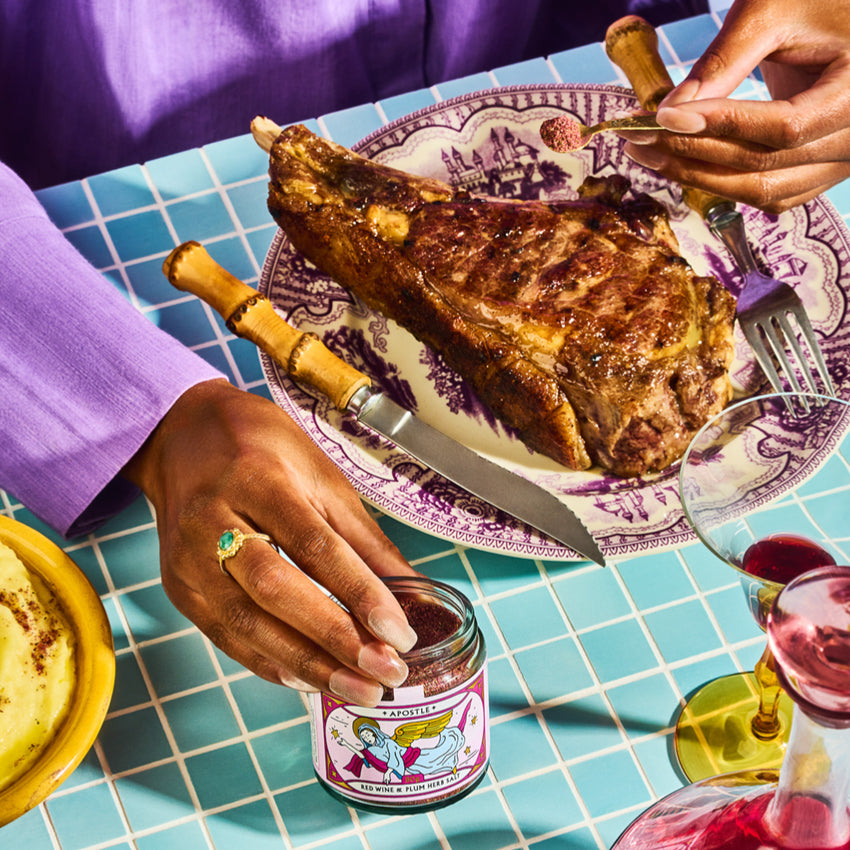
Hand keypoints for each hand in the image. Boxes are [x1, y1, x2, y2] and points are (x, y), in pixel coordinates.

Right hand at [123, 378, 417, 705]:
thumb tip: (413, 588)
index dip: (359, 592)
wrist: (182, 439)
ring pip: (248, 623)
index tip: (400, 633)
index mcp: (258, 481)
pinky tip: (310, 680)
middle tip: (385, 672)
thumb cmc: (260, 449)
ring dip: (308, 664)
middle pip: (275, 590)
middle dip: (335, 639)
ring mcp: (189, 561)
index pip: (313, 545)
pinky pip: (227, 637)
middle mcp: (214, 522)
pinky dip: (272, 663)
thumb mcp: (321, 476)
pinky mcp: (180, 590)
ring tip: (359, 688)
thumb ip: (363, 538)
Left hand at [623, 0, 849, 211]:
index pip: (784, 128)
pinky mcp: (817, 171)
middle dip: (694, 155)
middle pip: (766, 166)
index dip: (720, 126)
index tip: (664, 118)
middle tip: (638, 138)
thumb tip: (667, 113)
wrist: (842, 11)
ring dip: (699, 176)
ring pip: (762, 189)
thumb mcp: (772, 11)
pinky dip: (721, 182)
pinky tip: (679, 162)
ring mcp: (839, 162)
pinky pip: (767, 193)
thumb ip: (723, 62)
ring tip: (648, 153)